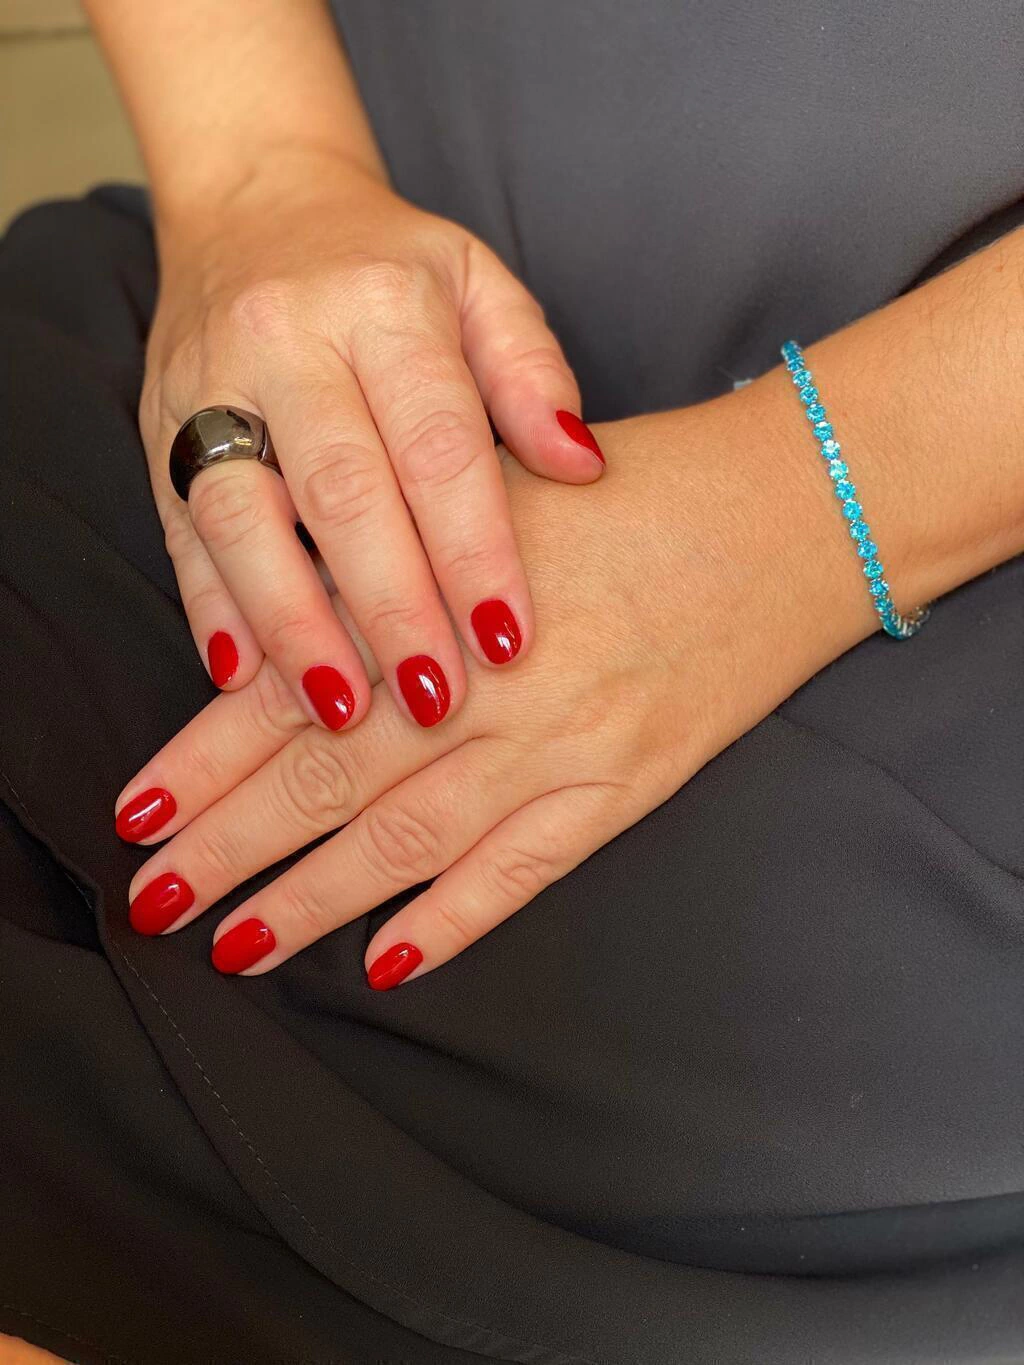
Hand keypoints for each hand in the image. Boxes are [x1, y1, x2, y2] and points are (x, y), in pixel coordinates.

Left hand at [118, 376, 873, 982]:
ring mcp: (561, 740)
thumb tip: (285, 640)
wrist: (789, 511)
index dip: (206, 757)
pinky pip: (526, 868)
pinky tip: (389, 960)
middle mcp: (489, 677)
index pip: (295, 689)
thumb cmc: (633, 490)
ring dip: (313, 901)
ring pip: (408, 839)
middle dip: (230, 845)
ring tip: (236, 945)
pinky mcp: (628, 783)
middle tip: (154, 898)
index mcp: (442, 592)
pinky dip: (454, 919)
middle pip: (329, 777)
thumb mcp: (492, 495)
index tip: (136, 811)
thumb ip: (395, 566)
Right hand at [141, 145, 603, 731]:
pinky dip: (210, 607)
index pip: (437, 443)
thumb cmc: (389, 267)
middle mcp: (285, 340)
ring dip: (292, 624)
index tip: (508, 640)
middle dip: (390, 606)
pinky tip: (242, 678)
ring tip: (341, 710)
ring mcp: (206, 386)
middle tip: (434, 700)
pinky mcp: (155, 431)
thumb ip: (532, 371)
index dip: (473, 549)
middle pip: (341, 491)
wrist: (253, 205)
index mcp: (382, 301)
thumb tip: (582, 465)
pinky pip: (179, 528)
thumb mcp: (479, 284)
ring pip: (243, 518)